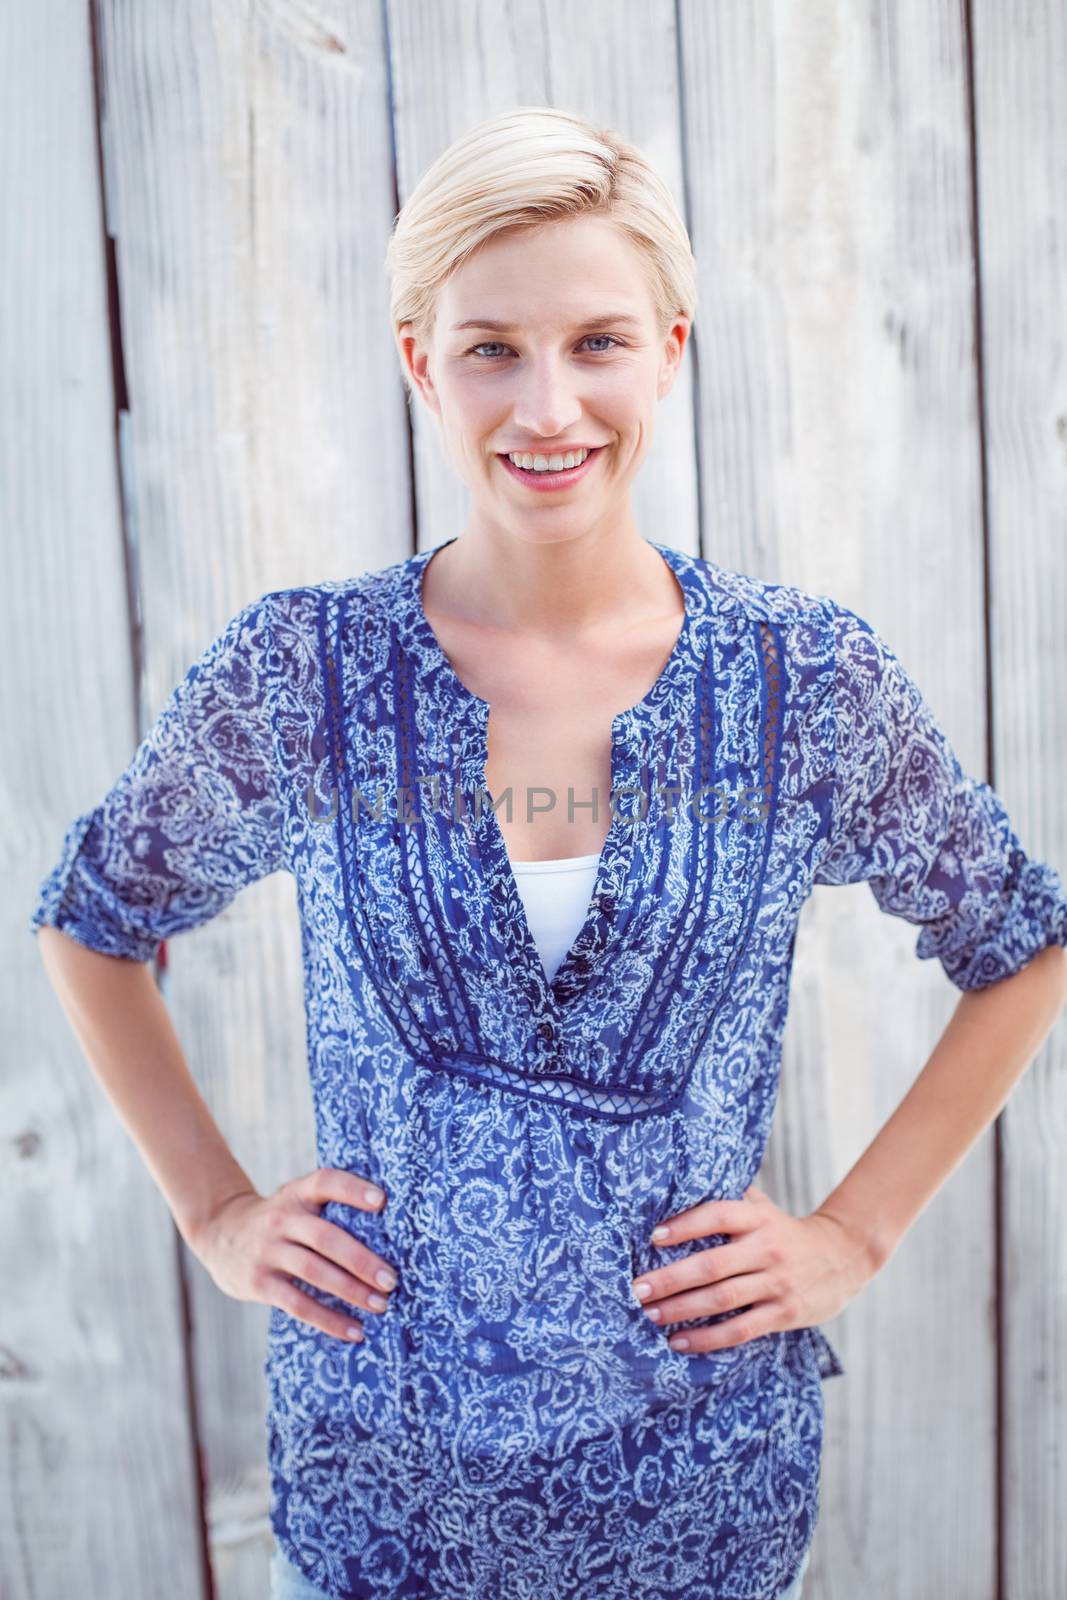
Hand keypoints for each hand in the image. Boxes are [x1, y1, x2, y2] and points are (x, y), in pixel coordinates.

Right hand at [188, 1168, 398, 1343]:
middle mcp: (281, 1219)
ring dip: (351, 1292)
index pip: (325, 1182)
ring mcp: (268, 1251)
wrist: (220, 1233)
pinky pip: (299, 1304)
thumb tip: (391, 1232)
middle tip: (392, 1280)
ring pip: (314, 1272)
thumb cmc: (279, 1219)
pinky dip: (329, 1320)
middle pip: (326, 1237)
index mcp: (297, 1193)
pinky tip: (354, 1330)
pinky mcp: (259, 1283)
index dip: (353, 1190)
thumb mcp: (296, 1200)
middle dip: (362, 1260)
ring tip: (381, 1305)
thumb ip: (330, 1207)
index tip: (382, 1201)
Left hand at [630, 1183, 876, 1353]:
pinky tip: (679, 1341)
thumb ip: (730, 1200)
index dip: (686, 1224)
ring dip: (681, 1309)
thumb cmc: (785, 1232)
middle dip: (671, 1278)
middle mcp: (767, 1248)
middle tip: (636, 1288)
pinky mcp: (784, 1313)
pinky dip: (708, 1338)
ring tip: (649, 1315)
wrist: (843, 1257)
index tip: (653, 1237)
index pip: (719, 1214)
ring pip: (722, 1299)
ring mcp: (777, 1282)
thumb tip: (679, 1190)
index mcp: (759, 1218)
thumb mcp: (764, 1209)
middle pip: (712, 1264)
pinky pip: (740, 1329)